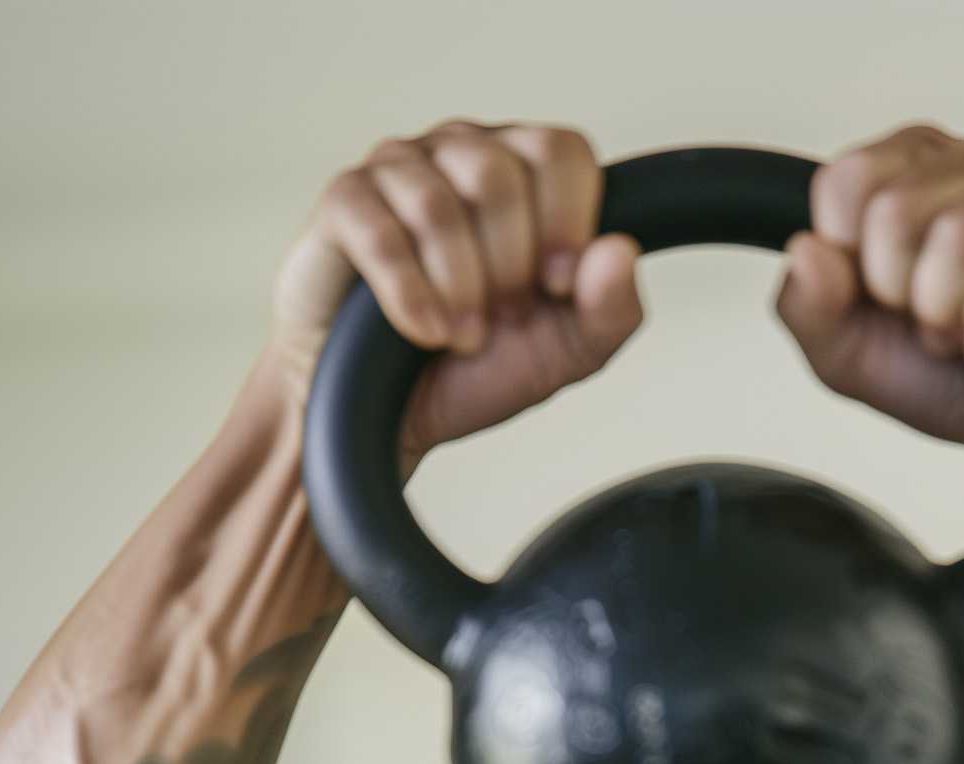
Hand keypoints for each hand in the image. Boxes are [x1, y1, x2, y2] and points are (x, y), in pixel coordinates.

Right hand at [267, 122, 646, 465]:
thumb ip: (611, 308)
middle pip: (499, 172)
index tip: (559, 287)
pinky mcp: (343, 203)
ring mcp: (397, 170)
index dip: (569, 221)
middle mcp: (459, 152)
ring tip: (462, 338)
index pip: (560, 150)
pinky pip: (381, 233)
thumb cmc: (475, 367)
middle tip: (504, 319)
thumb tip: (619, 251)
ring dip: (461, 285)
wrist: (389, 414)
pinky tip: (423, 332)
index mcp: (522, 170)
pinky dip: (409, 294)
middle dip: (510, 263)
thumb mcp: (565, 350)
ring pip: (438, 203)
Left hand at [773, 125, 963, 458]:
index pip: (847, 177)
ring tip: (959, 337)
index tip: (879, 297)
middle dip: (901, 295)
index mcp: (905, 167)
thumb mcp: (846, 352)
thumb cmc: (937, 374)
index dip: (852, 260)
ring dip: (948, 314)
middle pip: (896, 208)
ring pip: (959, 233)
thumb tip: (806, 248)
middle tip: (926, 324)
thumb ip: (808, 304)